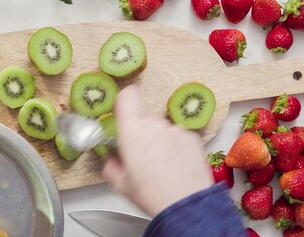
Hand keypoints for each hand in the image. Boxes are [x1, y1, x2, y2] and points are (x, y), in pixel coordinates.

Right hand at [102, 85, 213, 216]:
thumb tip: (111, 160)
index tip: (124, 110)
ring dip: (161, 142)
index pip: (127, 97)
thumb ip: (111, 167)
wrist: (186, 206)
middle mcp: (153, 125)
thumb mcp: (121, 185)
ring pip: (162, 130)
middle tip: (144, 158)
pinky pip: (179, 137)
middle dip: (142, 134)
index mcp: (131, 132)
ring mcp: (175, 129)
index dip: (124, 100)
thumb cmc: (152, 194)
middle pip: (144, 120)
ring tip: (163, 166)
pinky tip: (177, 166)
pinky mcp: (192, 137)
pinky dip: (177, 148)